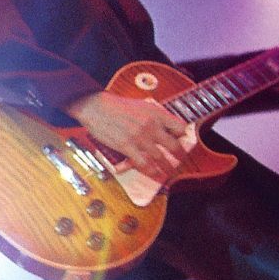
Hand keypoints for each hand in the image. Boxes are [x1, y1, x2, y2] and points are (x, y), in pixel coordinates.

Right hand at [67, 90, 193, 181]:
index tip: (180, 141)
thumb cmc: (116, 106)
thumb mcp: (141, 105)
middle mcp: (151, 126)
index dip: (182, 136)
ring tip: (169, 172)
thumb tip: (164, 127)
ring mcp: (140, 138)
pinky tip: (155, 174)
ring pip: (161, 158)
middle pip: (174, 146)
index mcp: (156, 114)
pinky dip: (152, 171)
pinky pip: (144, 163)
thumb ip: (154, 116)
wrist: (96, 107)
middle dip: (180, 156)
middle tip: (180, 161)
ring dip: (167, 167)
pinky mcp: (127, 147)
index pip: (180, 128)